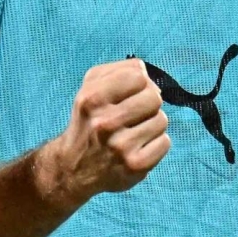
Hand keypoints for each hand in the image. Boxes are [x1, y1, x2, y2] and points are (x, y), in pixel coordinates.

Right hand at [36, 58, 169, 208]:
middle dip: (148, 104)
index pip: (137, 76)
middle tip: (134, 114)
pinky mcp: (135, 165)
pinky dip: (156, 144)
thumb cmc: (87, 122)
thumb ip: (115, 71)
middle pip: (154, 98)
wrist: (72, 168)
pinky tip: (139, 147)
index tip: (131, 93)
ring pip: (161, 120)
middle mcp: (104, 123)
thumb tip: (143, 68)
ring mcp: (120, 146)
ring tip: (134, 132)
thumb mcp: (88, 91)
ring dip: (152, 125)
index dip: (139, 83)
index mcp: (91, 99)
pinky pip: (165, 142)